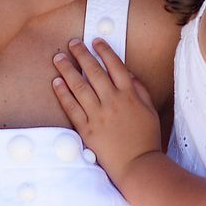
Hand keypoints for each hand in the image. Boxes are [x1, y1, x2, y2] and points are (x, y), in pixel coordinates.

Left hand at [52, 37, 161, 188]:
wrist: (138, 165)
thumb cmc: (147, 138)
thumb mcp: (150, 110)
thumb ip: (139, 89)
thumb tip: (127, 72)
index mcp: (129, 95)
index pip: (115, 66)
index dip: (104, 51)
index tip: (95, 40)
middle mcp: (112, 101)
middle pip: (94, 72)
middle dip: (82, 54)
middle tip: (72, 43)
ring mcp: (98, 115)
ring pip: (79, 86)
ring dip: (67, 70)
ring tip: (58, 58)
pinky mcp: (86, 129)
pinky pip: (71, 108)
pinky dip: (63, 94)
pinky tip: (56, 82)